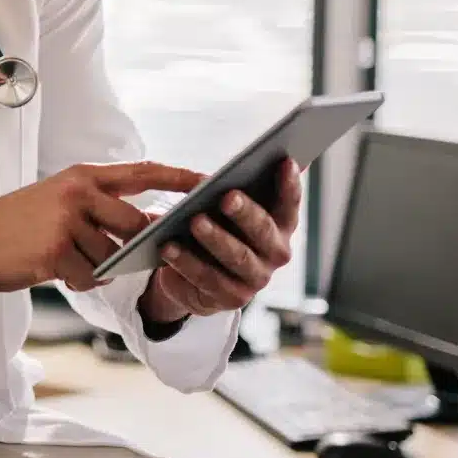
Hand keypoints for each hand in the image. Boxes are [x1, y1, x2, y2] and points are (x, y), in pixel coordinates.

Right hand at [0, 161, 202, 307]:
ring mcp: (67, 221)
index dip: (178, 176)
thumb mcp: (59, 198)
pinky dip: (80, 280)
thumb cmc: (18, 222)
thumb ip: (100, 206)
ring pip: (111, 255)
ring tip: (66, 257)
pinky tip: (57, 269)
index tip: (209, 180)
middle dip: (131, 245)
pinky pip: (90, 276)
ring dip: (96, 266)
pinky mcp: (56, 251)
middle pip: (133, 224)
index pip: (143, 172)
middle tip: (112, 251)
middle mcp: (78, 193)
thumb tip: (145, 226)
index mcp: (83, 176)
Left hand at [138, 158, 301, 324]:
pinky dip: (186, 261)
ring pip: (236, 257)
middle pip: (263, 230)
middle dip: (245, 212)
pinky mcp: (231, 298)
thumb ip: (240, 187)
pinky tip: (168, 246)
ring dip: (215, 238)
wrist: (196, 274)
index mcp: (280, 225)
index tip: (284, 160)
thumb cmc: (218, 227)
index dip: (289, 184)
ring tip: (194, 221)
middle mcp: (275, 253)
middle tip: (226, 196)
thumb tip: (245, 162)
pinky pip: (207, 278)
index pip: (290, 203)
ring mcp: (255, 279)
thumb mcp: (228, 207)